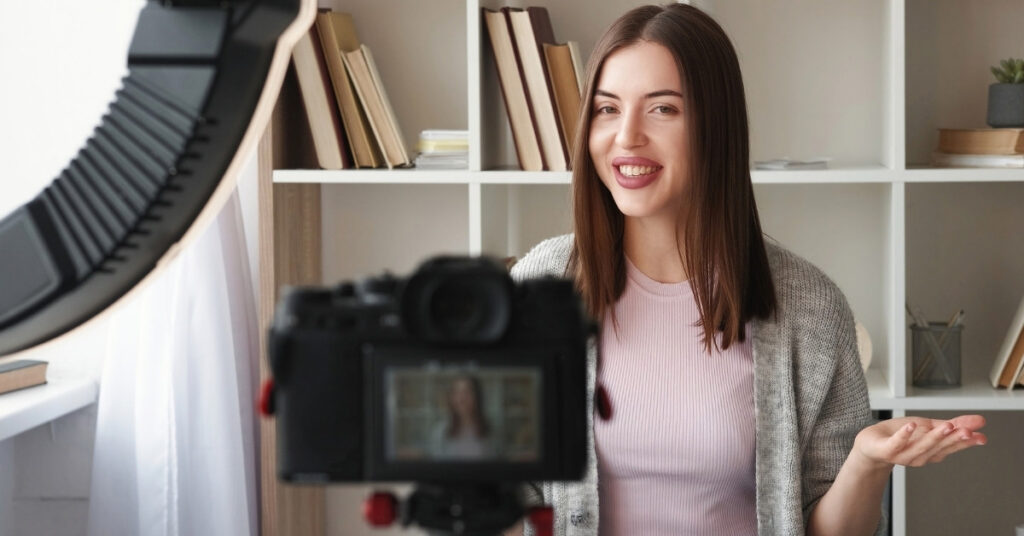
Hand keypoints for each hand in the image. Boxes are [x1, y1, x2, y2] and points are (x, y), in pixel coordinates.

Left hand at [853, 415, 986, 470]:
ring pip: (921, 446)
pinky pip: (896, 443)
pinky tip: (911, 425)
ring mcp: (903, 454)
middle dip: (954, 439)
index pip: (952, 446)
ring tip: (946, 426)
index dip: (966, 442)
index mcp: (932, 451)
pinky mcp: (887, 450)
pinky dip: (904, 435)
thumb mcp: (929, 426)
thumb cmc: (901, 435)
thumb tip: (980, 421)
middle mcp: (921, 456)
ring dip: (934, 437)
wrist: (871, 444)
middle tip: (967, 431)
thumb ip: (953, 424)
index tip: (982, 438)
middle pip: (939, 447)